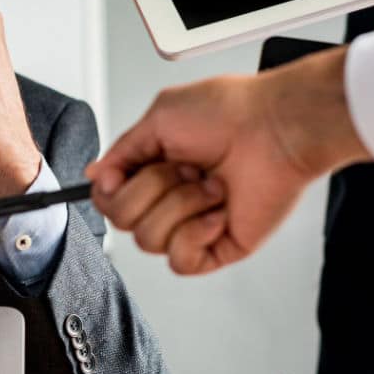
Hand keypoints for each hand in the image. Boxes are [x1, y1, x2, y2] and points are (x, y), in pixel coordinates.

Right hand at [84, 47, 367, 273]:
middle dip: (150, 190)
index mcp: (153, 169)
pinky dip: (194, 235)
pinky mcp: (217, 246)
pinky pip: (181, 262)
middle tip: (184, 168)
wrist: (276, 128)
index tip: (121, 175)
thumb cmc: (230, 112)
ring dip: (179, 206)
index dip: (110, 191)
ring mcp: (192, 225)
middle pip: (122, 221)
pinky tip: (216, 213)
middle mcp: (169, 198)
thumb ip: (122, 151)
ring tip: (210, 186)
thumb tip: (96, 176)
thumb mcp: (159, 117)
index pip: (108, 199)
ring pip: (149, 241)